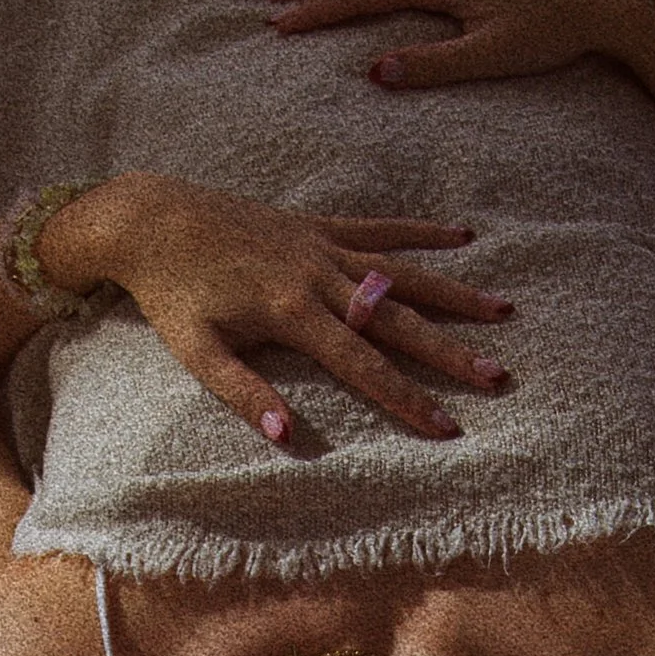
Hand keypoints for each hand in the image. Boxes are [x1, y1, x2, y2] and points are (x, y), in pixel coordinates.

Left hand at [75, 172, 516, 443]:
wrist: (151, 217)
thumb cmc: (171, 292)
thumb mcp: (196, 352)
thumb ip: (243, 393)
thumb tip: (288, 438)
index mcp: (291, 313)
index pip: (362, 366)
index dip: (406, 399)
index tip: (447, 427)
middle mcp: (318, 275)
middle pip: (397, 320)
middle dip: (450, 352)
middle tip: (499, 376)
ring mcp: (322, 245)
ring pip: (402, 272)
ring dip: (454, 292)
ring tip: (503, 311)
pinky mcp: (317, 224)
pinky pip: (379, 228)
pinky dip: (421, 232)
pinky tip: (463, 237)